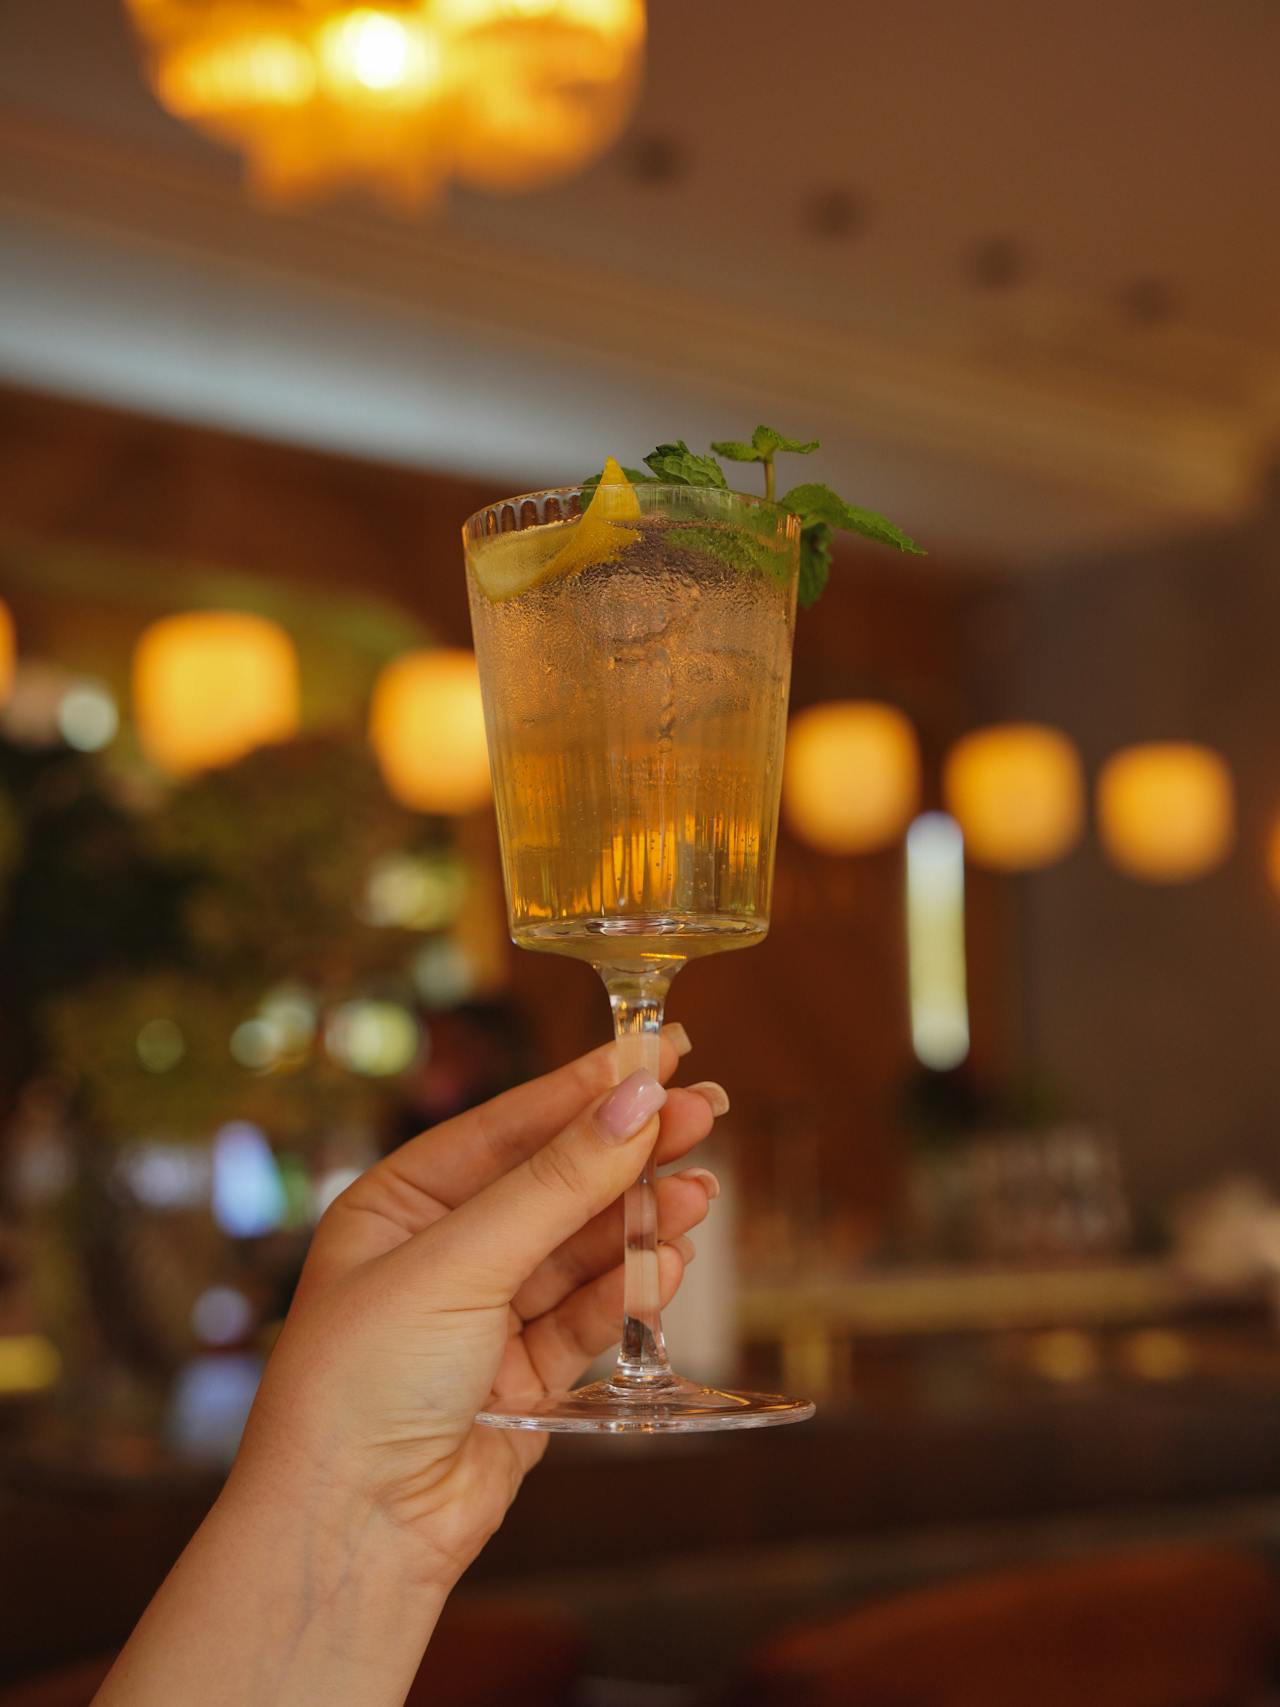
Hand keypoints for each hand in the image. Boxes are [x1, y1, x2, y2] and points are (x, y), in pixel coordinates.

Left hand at [230, 1025, 723, 1593]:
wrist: (352, 1535)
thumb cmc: (365, 1382)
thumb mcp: (459, 1262)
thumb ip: (557, 1183)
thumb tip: (634, 1100)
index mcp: (400, 1203)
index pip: (509, 1126)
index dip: (585, 1087)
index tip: (655, 1053)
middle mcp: (444, 1251)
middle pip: (556, 1183)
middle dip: (628, 1150)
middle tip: (705, 1109)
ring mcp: (486, 1315)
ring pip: (582, 1248)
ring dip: (641, 1218)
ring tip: (701, 1191)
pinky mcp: (527, 1376)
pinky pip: (589, 1313)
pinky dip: (630, 1286)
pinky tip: (669, 1259)